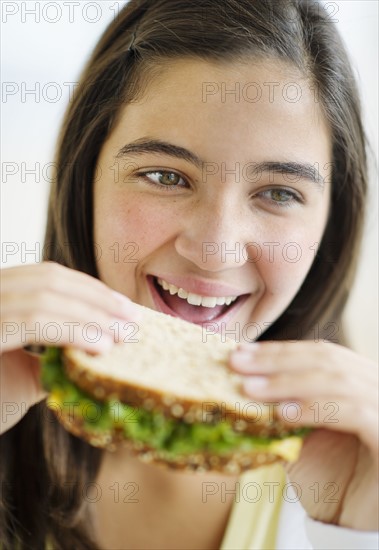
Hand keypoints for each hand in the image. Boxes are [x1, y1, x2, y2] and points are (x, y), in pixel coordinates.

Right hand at [0, 262, 141, 433]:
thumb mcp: (27, 371)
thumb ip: (58, 352)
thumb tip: (103, 341)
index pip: (48, 276)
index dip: (91, 289)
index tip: (124, 307)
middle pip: (50, 280)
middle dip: (97, 299)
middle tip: (133, 320)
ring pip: (44, 297)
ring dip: (92, 315)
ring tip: (123, 336)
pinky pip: (33, 321)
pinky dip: (73, 330)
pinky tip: (101, 347)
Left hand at [229, 341, 378, 529]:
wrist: (361, 523)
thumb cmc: (334, 477)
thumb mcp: (306, 431)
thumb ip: (287, 404)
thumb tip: (244, 377)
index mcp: (362, 379)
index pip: (320, 353)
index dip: (280, 350)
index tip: (241, 352)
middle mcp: (378, 386)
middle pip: (327, 360)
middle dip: (277, 360)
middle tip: (236, 362)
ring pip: (337, 381)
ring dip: (287, 383)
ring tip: (249, 389)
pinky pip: (354, 412)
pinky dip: (316, 408)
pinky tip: (284, 414)